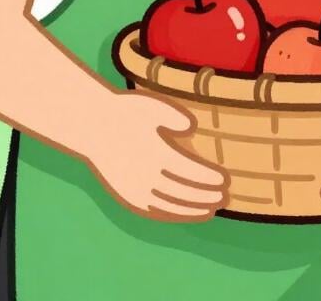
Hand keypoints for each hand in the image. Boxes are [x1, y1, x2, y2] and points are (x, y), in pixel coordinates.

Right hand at [84, 91, 227, 220]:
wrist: (94, 127)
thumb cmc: (127, 113)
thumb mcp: (151, 106)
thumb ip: (173, 116)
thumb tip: (192, 127)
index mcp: (154, 152)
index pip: (189, 171)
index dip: (208, 178)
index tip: (226, 180)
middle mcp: (145, 175)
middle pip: (182, 191)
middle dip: (206, 196)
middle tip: (226, 197)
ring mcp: (136, 189)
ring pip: (170, 206)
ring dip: (193, 210)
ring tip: (212, 210)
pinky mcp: (128, 196)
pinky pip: (154, 211)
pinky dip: (173, 215)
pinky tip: (188, 214)